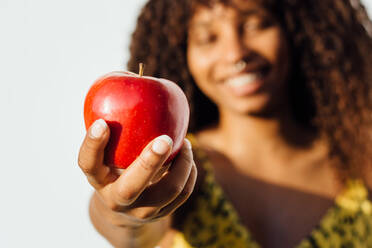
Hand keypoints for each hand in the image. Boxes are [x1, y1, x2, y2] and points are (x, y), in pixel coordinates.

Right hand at [78, 119, 196, 226]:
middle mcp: (117, 199)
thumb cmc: (117, 162)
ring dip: (182, 164)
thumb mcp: (110, 149)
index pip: (88, 164)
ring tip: (186, 144)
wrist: (125, 206)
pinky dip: (189, 172)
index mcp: (99, 179)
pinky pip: (183, 193)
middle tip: (165, 139)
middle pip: (132, 186)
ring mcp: (141, 211)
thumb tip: (135, 76)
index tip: (102, 122)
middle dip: (149, 162)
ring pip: (167, 191)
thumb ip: (117, 123)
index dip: (93, 144)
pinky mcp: (161, 215)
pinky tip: (187, 157)